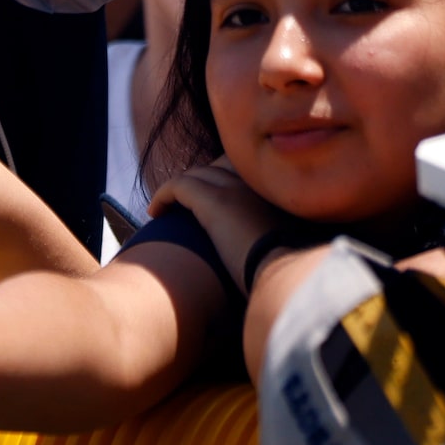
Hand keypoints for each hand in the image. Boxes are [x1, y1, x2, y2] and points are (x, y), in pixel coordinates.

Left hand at [149, 160, 281, 282]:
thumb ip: (276, 236)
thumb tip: (268, 249)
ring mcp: (234, 188)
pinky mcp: (213, 201)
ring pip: (197, 175)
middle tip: (186, 203)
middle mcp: (255, 182)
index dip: (223, 179)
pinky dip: (163, 195)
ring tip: (167, 208)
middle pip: (219, 167)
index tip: (212, 198)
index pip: (243, 170)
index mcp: (276, 191)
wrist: (288, 276)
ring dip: (180, 189)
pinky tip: (155, 213)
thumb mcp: (289, 245)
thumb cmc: (290, 272)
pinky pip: (178, 185)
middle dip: (202, 180)